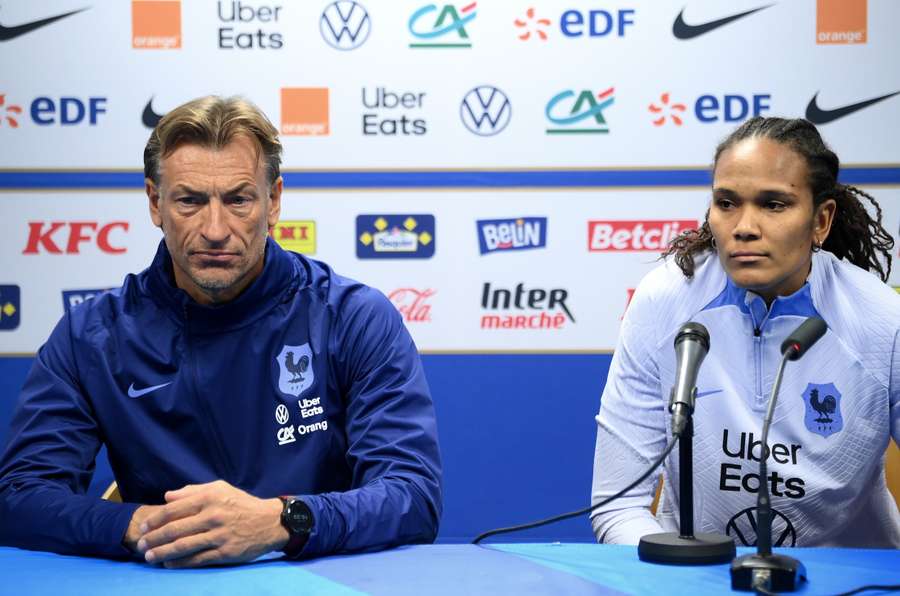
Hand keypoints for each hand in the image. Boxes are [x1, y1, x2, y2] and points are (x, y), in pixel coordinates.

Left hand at [134, 480, 288, 567]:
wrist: (270, 521)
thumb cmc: (241, 504)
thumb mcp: (220, 489)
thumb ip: (192, 491)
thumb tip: (167, 496)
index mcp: (210, 497)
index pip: (174, 509)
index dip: (155, 520)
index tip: (143, 527)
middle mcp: (213, 515)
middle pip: (175, 529)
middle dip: (153, 539)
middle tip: (140, 545)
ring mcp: (219, 535)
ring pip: (183, 546)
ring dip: (161, 553)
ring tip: (149, 557)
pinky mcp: (225, 552)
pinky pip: (197, 559)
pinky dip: (179, 563)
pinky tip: (168, 564)